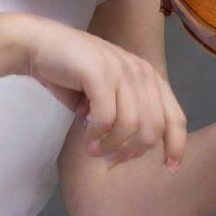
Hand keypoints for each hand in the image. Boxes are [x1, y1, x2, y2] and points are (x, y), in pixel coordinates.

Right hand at [22, 15, 187, 172]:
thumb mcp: (110, 94)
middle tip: (112, 161)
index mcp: (149, 77)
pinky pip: (106, 119)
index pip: (175, 117)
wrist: (40, 45)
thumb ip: (127, 114)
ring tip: (94, 150)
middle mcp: (141, 72)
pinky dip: (97, 136)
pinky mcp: (100, 74)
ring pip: (132, 126)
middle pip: (154, 128)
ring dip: (112, 146)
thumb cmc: (74, 72)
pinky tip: (87, 140)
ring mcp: (122, 70)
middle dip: (133, 152)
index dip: (176, 146)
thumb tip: (133, 149)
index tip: (169, 170)